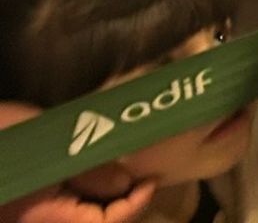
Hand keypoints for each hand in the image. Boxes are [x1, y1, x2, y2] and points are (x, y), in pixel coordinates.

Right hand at [0, 103, 156, 222]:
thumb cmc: (6, 135)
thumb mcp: (55, 146)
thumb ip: (90, 169)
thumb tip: (125, 183)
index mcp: (46, 216)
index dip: (135, 205)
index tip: (151, 180)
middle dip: (123, 209)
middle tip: (142, 182)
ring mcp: (34, 219)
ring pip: (82, 222)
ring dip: (106, 209)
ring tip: (124, 183)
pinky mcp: (28, 212)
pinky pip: (66, 216)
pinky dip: (86, 205)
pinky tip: (97, 185)